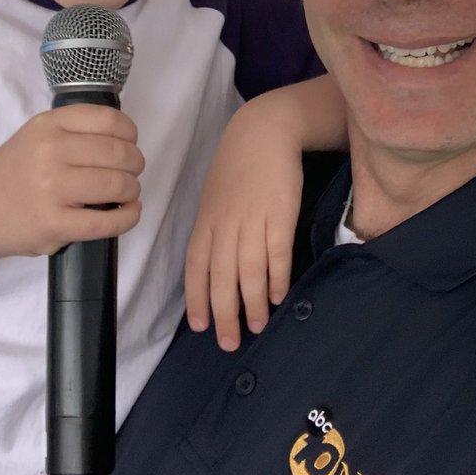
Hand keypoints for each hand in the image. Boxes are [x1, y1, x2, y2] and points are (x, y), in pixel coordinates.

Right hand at [0, 105, 143, 260]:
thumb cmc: (15, 173)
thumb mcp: (37, 135)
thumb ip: (75, 131)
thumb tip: (126, 141)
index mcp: (49, 125)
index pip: (109, 120)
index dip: (130, 134)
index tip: (131, 144)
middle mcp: (50, 152)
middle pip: (119, 153)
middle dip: (135, 164)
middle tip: (131, 173)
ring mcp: (52, 189)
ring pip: (118, 185)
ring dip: (132, 190)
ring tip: (126, 194)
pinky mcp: (55, 224)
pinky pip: (108, 221)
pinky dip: (129, 217)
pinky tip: (129, 212)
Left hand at [185, 110, 300, 351]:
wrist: (264, 132)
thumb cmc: (238, 166)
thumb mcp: (215, 196)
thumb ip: (213, 229)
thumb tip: (215, 264)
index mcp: (206, 221)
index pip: (196, 267)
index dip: (198, 299)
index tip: (201, 326)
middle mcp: (225, 224)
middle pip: (221, 277)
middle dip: (224, 313)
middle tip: (229, 342)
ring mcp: (252, 219)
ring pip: (248, 271)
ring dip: (252, 303)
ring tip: (258, 326)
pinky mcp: (279, 214)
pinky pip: (276, 253)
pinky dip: (277, 278)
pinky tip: (278, 296)